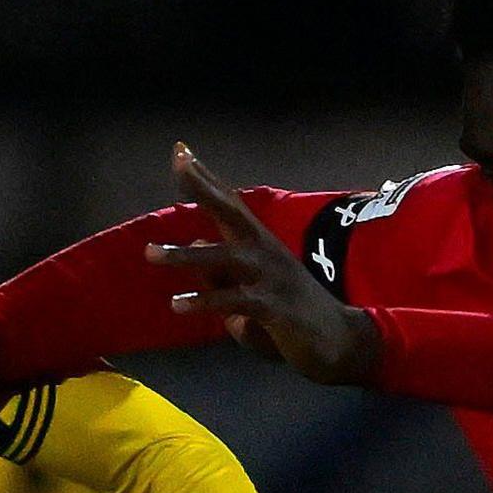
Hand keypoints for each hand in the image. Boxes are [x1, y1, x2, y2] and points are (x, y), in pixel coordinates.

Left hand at [146, 142, 380, 384]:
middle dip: (205, 188)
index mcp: (262, 245)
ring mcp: (272, 278)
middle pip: (233, 212)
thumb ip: (221, 270)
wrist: (341, 341)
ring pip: (226, 258)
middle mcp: (267, 253)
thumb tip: (196, 244)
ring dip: (187, 255)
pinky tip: (178, 304)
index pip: (231, 204)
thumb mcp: (250, 290)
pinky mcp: (275, 308)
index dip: (207, 178)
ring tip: (150, 253)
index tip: (181, 151)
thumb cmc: (293, 315)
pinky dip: (206, 301)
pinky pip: (235, 301)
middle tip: (180, 163)